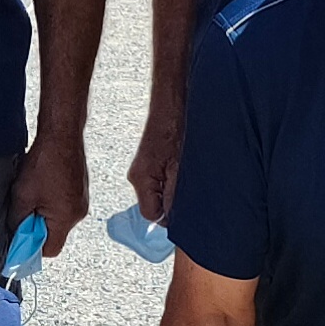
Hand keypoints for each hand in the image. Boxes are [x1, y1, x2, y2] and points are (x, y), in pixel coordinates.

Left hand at [8, 128, 89, 254]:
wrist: (62, 135)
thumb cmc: (44, 163)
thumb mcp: (22, 195)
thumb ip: (17, 220)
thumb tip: (14, 234)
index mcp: (66, 218)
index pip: (50, 249)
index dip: (32, 248)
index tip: (19, 239)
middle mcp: (78, 213)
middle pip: (54, 234)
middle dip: (36, 226)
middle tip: (21, 210)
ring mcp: (81, 200)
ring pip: (57, 218)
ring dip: (41, 212)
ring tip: (31, 193)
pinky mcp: (79, 189)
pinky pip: (62, 204)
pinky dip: (49, 201)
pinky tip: (40, 185)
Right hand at [127, 99, 185, 226]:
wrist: (171, 107)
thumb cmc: (175, 130)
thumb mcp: (180, 169)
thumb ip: (174, 196)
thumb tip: (175, 218)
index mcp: (141, 180)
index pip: (151, 215)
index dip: (170, 216)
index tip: (184, 210)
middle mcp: (136, 177)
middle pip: (153, 205)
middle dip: (171, 203)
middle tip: (188, 189)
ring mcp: (141, 170)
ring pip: (157, 194)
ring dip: (172, 190)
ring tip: (185, 175)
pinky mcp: (147, 164)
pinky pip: (158, 182)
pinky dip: (170, 181)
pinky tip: (180, 169)